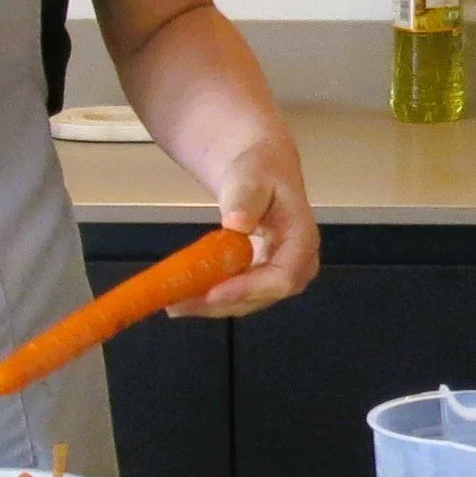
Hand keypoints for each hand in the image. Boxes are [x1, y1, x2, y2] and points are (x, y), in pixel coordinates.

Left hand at [165, 142, 319, 318]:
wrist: (263, 170)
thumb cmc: (260, 170)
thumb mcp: (252, 176)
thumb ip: (247, 199)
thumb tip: (237, 223)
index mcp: (302, 240)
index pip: (283, 277)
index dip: (249, 289)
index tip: (213, 293)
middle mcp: (297, 265)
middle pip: (262, 296)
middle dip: (220, 303)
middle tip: (180, 304)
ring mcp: (278, 274)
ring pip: (246, 301)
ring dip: (210, 306)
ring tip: (173, 304)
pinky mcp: (260, 277)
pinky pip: (237, 293)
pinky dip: (210, 297)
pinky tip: (182, 296)